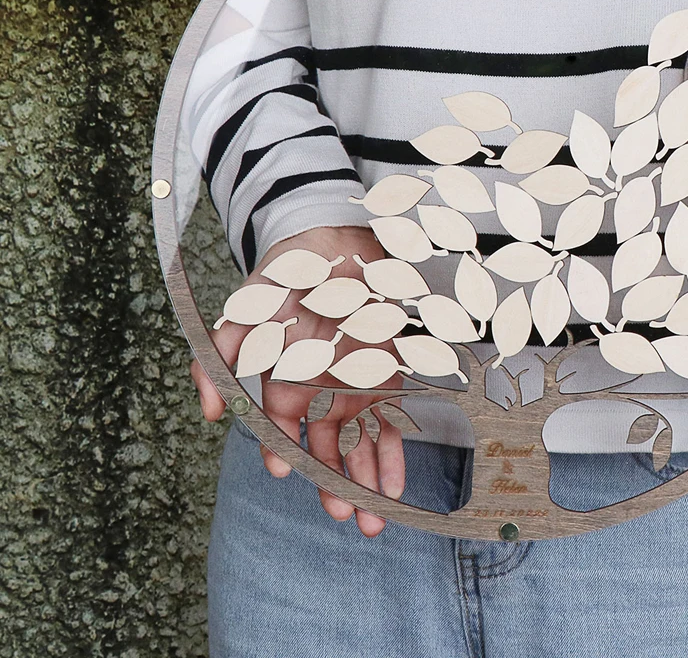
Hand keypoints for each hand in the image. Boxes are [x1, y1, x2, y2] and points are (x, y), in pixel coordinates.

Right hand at [191, 225, 404, 535]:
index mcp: (285, 388)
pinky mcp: (382, 383)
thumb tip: (209, 412)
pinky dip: (390, 458)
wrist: (334, 250)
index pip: (283, 433)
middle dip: (332, 487)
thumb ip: (219, 359)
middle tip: (341, 517)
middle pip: (324, 452)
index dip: (284, 452)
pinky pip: (386, 426)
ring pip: (357, 449)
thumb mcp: (245, 315)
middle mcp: (319, 398)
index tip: (284, 471)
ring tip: (370, 523)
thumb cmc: (286, 287)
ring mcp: (352, 392)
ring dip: (363, 485)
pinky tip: (391, 488)